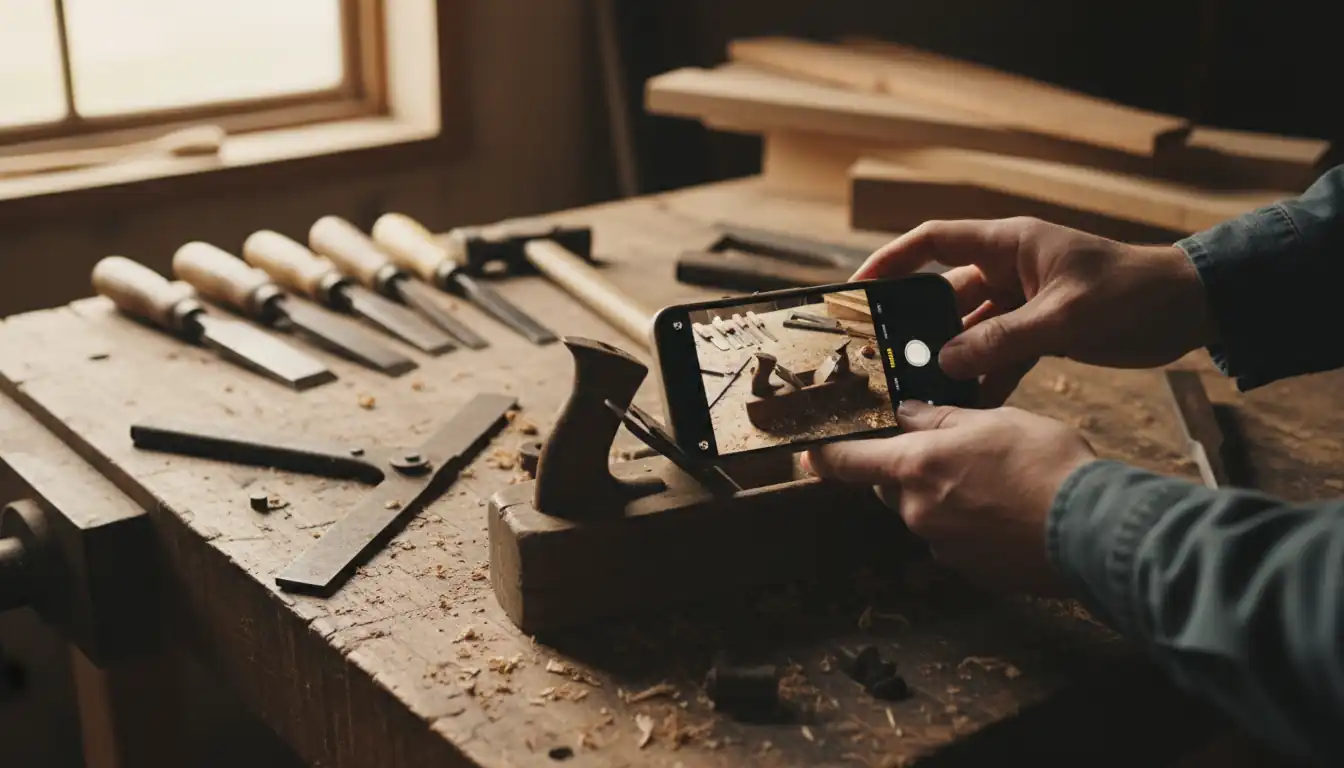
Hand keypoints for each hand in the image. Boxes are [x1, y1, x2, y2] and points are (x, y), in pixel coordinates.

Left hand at [805, 399, 1096, 594]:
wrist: (1091, 529)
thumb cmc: (1045, 465)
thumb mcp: (991, 419)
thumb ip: (939, 418)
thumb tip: (906, 413)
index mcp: (915, 468)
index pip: (847, 462)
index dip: (823, 454)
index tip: (810, 450)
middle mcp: (918, 511)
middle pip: (891, 487)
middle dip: (908, 469)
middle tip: (952, 452)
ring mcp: (942, 546)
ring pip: (925, 513)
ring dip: (945, 496)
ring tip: (994, 481)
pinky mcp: (970, 571)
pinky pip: (956, 540)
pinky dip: (971, 525)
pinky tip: (1006, 511)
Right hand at [854, 218, 1212, 404]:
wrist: (1192, 310)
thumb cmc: (1133, 293)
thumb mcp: (1064, 317)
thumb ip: (1002, 340)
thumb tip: (946, 362)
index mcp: (1009, 245)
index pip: (933, 243)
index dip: (890, 261)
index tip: (858, 290)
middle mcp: (1009, 270)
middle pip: (944, 295)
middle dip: (917, 327)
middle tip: (886, 358)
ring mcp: (1023, 303)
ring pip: (970, 331)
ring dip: (951, 360)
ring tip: (923, 392)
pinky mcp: (1041, 332)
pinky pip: (999, 355)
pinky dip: (985, 378)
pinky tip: (970, 408)